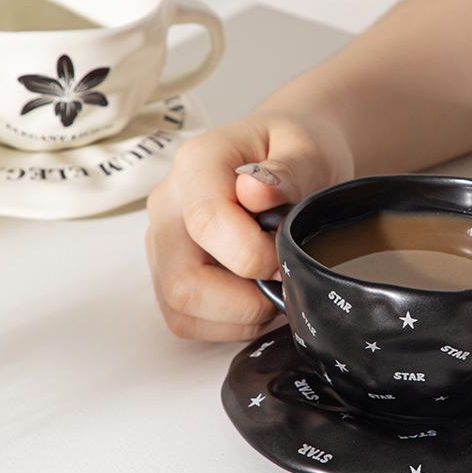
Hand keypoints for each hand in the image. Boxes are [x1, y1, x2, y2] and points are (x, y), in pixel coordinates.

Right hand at [146, 112, 352, 339]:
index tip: (288, 253)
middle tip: (284, 280)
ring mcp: (164, 244)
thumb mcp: (307, 148)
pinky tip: (257, 296)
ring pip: (181, 309)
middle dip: (245, 300)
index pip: (206, 223)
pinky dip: (230, 323)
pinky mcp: (170, 274)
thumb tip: (257, 190)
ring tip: (274, 287)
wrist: (289, 156)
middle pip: (183, 281)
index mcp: (197, 165)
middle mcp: (168, 206)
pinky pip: (187, 321)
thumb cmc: (296, 151)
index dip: (255, 254)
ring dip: (239, 315)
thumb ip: (289, 170)